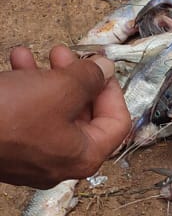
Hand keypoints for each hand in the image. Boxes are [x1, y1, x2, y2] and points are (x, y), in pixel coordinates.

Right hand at [0, 45, 130, 187]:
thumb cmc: (7, 117)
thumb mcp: (59, 89)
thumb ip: (89, 78)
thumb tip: (105, 70)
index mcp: (83, 156)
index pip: (116, 124)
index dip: (112, 90)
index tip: (99, 65)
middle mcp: (60, 162)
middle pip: (83, 116)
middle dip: (74, 78)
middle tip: (64, 53)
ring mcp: (31, 157)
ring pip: (50, 111)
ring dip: (44, 77)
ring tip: (30, 54)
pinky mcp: (7, 146)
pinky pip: (24, 115)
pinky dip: (23, 88)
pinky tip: (13, 62)